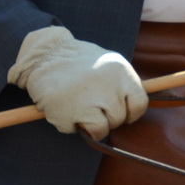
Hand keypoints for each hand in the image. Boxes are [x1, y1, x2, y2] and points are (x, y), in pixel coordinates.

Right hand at [7, 26, 147, 137]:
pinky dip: (70, 124)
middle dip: (106, 117)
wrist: (45, 54)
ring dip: (90, 125)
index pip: (139, 104)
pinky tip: (64, 107)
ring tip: (79, 107)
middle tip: (92, 105)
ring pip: (101, 130)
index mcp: (121, 72)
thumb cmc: (79, 62)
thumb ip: (122, 85)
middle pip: (119, 119)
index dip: (131, 112)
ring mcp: (87, 102)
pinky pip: (76, 131)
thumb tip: (133, 110)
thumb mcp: (108, 63)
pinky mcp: (66, 114)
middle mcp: (107, 87)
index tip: (120, 111)